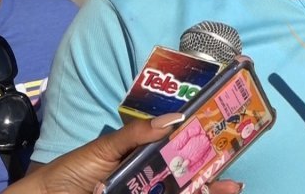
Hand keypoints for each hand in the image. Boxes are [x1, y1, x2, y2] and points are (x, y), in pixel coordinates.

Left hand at [6, 114, 243, 193]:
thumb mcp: (107, 147)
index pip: (179, 159)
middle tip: (233, 185)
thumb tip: (175, 118)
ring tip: (222, 191)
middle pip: (184, 184)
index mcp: (143, 163)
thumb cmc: (70, 171)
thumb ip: (139, 134)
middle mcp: (146, 184)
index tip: (224, 151)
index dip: (203, 157)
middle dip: (210, 184)